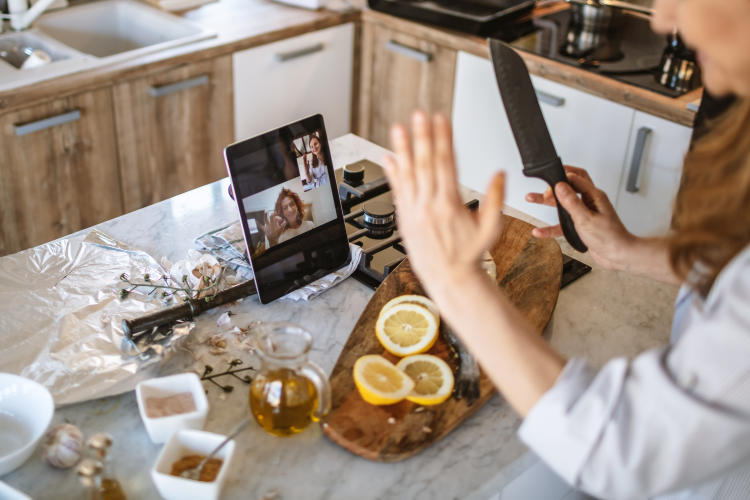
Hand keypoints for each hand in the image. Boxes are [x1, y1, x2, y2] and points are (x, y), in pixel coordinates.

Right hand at [259, 213, 285, 245]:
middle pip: (271, 218)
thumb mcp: (281, 229)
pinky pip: (261, 226)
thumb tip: (285, 221)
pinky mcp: (265, 229)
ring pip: (266, 220)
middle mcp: (271, 223)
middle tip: (274, 212)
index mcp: (275, 223)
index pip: (276, 218)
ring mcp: (267, 226)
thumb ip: (283, 225)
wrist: (273, 238)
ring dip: (265, 216)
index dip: (278, 217)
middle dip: (273, 215)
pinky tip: (256, 221)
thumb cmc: (277, 234)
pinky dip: (258, 224)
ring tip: (265, 212)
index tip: (280, 218)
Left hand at [383, 111, 504, 291]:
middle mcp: (429, 206)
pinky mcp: (404, 218)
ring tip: (398, 129)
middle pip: (424, 164)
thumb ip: (496, 199)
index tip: (441, 120)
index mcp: (450, 205)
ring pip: (407, 174)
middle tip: (419, 115)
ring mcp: (414, 212)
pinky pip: (397, 192)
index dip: (443, 139)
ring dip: (403, 149)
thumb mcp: (492, 228)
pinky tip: (389, 158)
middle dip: (422, 136)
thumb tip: (499, 174)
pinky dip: (393, 174)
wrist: (449, 277)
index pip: (445, 163)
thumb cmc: (469, 254)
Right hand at [525, 166, 634, 269]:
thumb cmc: (610, 238)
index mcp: (594, 196)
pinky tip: (539, 231)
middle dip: (553, 185)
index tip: (548, 184)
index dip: (561, 178)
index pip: (576, 178)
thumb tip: (560, 185)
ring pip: (562, 205)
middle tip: (542, 190)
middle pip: (568, 187)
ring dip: (547, 202)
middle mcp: (589, 202)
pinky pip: (561, 224)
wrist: (618, 256)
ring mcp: (584, 214)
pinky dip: (550, 227)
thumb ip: (572, 202)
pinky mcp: (579, 226)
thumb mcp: (587, 219)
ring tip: (531, 198)